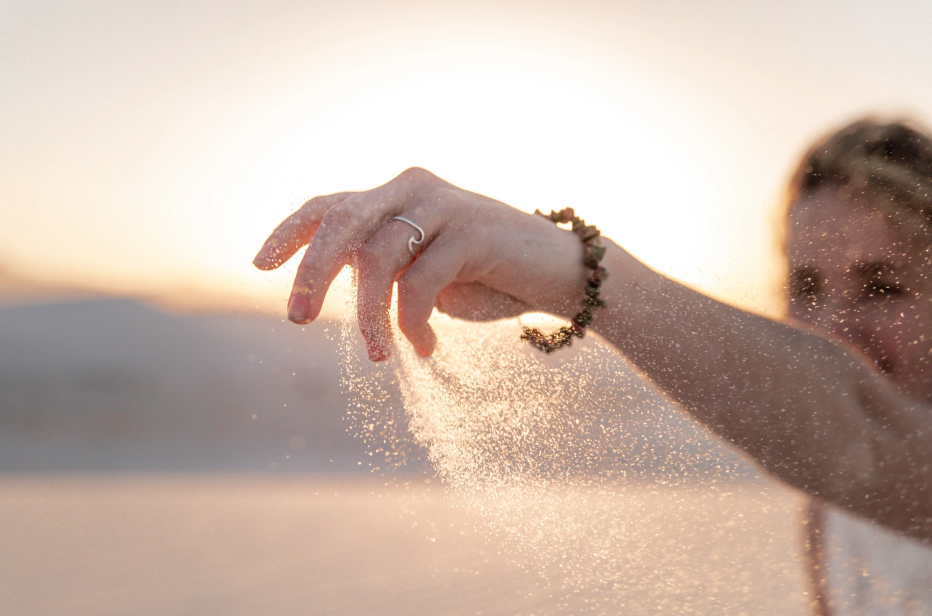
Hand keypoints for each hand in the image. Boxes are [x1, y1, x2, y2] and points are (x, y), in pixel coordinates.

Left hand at [253, 168, 588, 360]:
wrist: (557, 272)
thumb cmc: (484, 276)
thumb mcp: (422, 271)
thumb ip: (380, 268)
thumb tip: (321, 288)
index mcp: (396, 197)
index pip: (329, 205)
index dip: (291, 232)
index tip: (259, 265)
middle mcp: (413, 190)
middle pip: (342, 221)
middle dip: (313, 272)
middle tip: (298, 318)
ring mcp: (444, 204)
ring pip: (379, 257)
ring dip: (370, 316)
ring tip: (377, 356)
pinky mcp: (472, 230)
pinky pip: (421, 282)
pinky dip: (413, 322)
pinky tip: (424, 347)